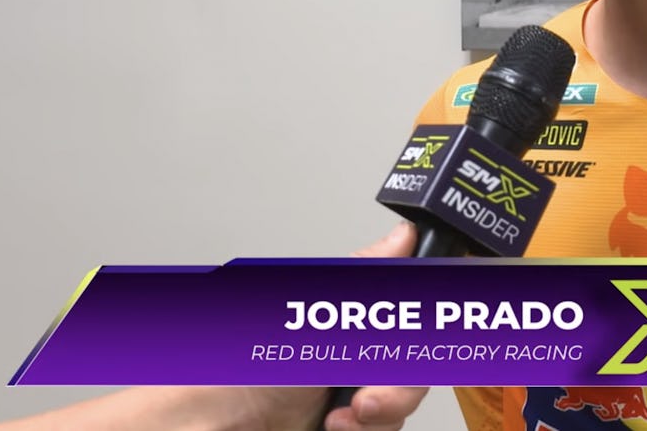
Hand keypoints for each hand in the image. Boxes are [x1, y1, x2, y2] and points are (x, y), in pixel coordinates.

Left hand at [246, 223, 422, 430]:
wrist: (218, 426)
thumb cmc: (246, 368)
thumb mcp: (314, 310)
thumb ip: (365, 274)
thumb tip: (404, 235)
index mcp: (355, 311)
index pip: (414, 304)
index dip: (428, 317)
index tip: (422, 329)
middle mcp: (361, 347)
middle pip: (422, 354)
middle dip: (402, 378)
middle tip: (370, 387)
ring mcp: (361, 389)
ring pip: (410, 397)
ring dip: (384, 408)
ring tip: (346, 414)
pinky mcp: (360, 424)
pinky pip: (391, 426)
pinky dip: (369, 429)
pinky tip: (338, 425)